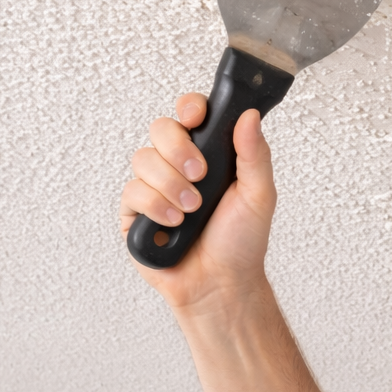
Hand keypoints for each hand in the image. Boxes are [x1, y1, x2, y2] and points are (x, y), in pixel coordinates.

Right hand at [119, 93, 275, 311]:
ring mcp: (154, 187)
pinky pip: (132, 191)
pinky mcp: (135, 212)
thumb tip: (250, 116)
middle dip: (179, 149)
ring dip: (171, 184)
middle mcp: (178, 166)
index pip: (191, 114)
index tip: (197, 118)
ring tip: (192, 210)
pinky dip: (156, 207)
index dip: (189, 108)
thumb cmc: (241, 242)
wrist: (220, 283)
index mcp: (209, 155)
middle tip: (200, 174)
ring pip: (143, 158)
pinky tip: (175, 224)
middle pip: (160, 128)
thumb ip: (255, 154)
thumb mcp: (259, 195)